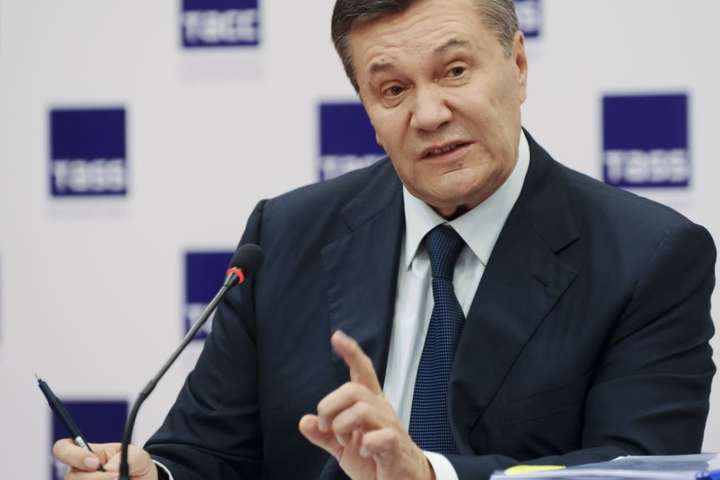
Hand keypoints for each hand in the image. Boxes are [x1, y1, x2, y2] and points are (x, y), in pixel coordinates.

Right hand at [52, 439, 157, 479]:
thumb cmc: (137, 467)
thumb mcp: (140, 456)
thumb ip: (130, 456)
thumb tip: (109, 468)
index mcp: (87, 455)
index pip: (63, 448)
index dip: (74, 455)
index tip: (95, 463)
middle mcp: (79, 473)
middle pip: (71, 477)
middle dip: (96, 478)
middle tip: (117, 477)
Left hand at [299, 331, 434, 479]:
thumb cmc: (374, 460)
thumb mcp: (342, 447)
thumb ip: (323, 434)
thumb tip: (304, 421)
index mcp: (369, 405)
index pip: (362, 371)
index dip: (351, 353)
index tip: (337, 337)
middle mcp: (381, 410)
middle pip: (352, 390)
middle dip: (330, 406)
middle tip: (327, 427)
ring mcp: (390, 426)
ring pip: (362, 409)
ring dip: (343, 426)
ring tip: (345, 441)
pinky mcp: (396, 446)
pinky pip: (379, 437)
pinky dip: (365, 445)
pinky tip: (364, 451)